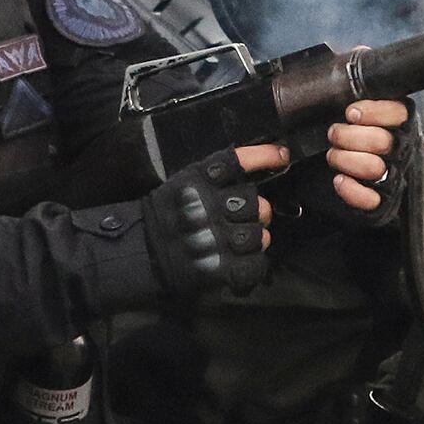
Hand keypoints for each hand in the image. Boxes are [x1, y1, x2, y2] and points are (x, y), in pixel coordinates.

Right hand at [144, 146, 281, 299]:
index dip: (265, 156)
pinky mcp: (217, 268)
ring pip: (259, 235)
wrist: (141, 252)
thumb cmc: (167, 215)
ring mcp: (213, 238)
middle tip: (246, 217)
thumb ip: (215, 177)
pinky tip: (244, 261)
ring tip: (243, 240)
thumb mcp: (184, 183)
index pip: (239, 161)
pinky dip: (254, 264)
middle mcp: (207, 206)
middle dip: (257, 211)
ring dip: (257, 237)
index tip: (282, 156)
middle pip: (255, 203)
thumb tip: (259, 170)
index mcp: (198, 180)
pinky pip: (254, 264)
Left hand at [323, 100, 409, 213]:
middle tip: (334, 133)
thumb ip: (365, 110)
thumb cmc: (360, 144)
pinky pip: (369, 199)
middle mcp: (402, 152)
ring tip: (333, 154)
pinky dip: (350, 190)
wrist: (360, 184)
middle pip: (382, 141)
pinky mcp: (382, 202)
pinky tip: (340, 180)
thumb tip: (349, 103)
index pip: (399, 113)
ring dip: (345, 159)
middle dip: (349, 135)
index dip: (373, 112)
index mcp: (402, 127)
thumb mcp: (366, 120)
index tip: (352, 114)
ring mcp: (393, 178)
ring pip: (373, 167)